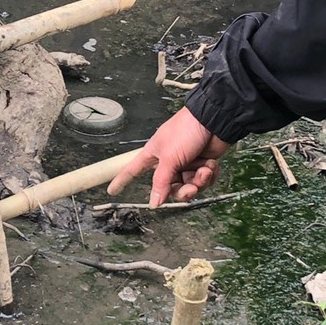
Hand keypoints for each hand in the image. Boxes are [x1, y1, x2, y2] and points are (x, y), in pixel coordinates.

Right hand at [108, 107, 230, 207]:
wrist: (213, 121)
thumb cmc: (185, 131)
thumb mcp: (169, 158)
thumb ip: (161, 182)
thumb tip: (154, 203)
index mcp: (153, 156)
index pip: (133, 170)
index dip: (122, 180)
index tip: (112, 190)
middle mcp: (168, 162)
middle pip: (169, 188)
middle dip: (183, 190)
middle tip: (191, 187)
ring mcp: (186, 164)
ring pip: (189, 186)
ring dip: (199, 181)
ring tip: (204, 171)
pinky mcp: (201, 164)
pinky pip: (203, 180)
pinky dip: (208, 175)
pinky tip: (210, 166)